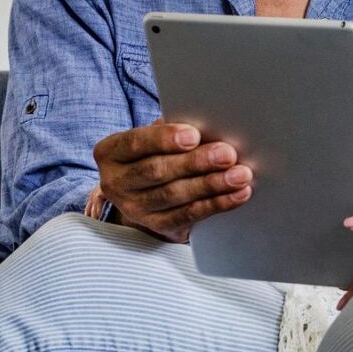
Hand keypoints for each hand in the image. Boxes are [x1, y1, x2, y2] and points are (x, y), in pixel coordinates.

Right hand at [93, 119, 252, 241]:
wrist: (147, 193)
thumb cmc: (158, 153)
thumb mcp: (158, 138)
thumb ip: (174, 130)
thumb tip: (207, 124)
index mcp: (111, 152)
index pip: (136, 143)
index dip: (165, 139)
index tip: (194, 135)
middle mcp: (116, 182)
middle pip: (157, 171)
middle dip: (196, 162)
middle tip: (227, 154)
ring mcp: (134, 208)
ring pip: (175, 195)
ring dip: (212, 184)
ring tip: (240, 175)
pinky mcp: (156, 226)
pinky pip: (188, 215)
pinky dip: (217, 204)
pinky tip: (238, 194)